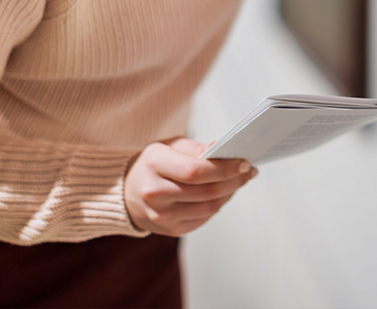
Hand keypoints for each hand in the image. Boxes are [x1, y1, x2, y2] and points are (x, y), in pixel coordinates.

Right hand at [124, 138, 256, 235]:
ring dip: (230, 194)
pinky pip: (204, 218)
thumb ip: (195, 148)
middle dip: (234, 181)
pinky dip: (218, 205)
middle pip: (206, 191)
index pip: (196, 171)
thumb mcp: (168, 146)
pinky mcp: (170, 230)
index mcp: (154, 165)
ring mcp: (162, 216)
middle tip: (248, 171)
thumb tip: (221, 149)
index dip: (225, 168)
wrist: (128, 193)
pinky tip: (224, 194)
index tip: (244, 163)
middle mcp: (156, 193)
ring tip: (239, 181)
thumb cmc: (151, 165)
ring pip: (209, 207)